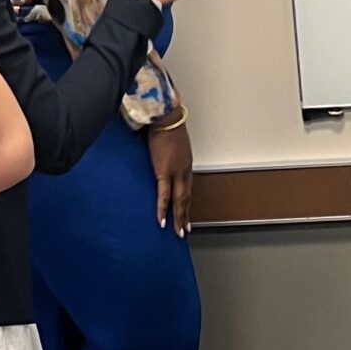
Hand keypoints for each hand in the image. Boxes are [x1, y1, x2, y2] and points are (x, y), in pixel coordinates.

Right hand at [148, 117, 194, 235]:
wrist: (165, 117)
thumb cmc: (167, 125)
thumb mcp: (172, 142)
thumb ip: (168, 153)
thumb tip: (162, 156)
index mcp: (186, 163)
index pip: (188, 187)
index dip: (187, 202)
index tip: (187, 212)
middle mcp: (184, 170)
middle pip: (186, 198)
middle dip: (185, 215)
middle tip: (184, 230)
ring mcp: (175, 173)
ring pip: (179, 201)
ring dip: (178, 218)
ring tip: (177, 232)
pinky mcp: (163, 172)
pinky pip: (164, 196)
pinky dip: (162, 209)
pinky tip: (162, 221)